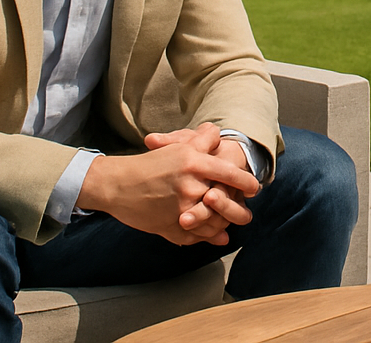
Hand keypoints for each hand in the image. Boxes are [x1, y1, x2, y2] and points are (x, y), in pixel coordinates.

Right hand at [80, 122, 259, 244]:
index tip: (254, 187)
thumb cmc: (148, 164)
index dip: (245, 181)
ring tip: (230, 223)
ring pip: (214, 222)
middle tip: (245, 209)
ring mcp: (181, 209)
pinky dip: (208, 237)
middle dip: (237, 207)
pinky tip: (215, 235)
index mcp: (194, 164)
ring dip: (224, 224)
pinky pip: (197, 236)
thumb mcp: (176, 147)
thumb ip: (201, 140)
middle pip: (225, 201)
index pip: (230, 173)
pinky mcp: (172, 227)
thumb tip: (218, 133)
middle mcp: (190, 186)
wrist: (116, 185)